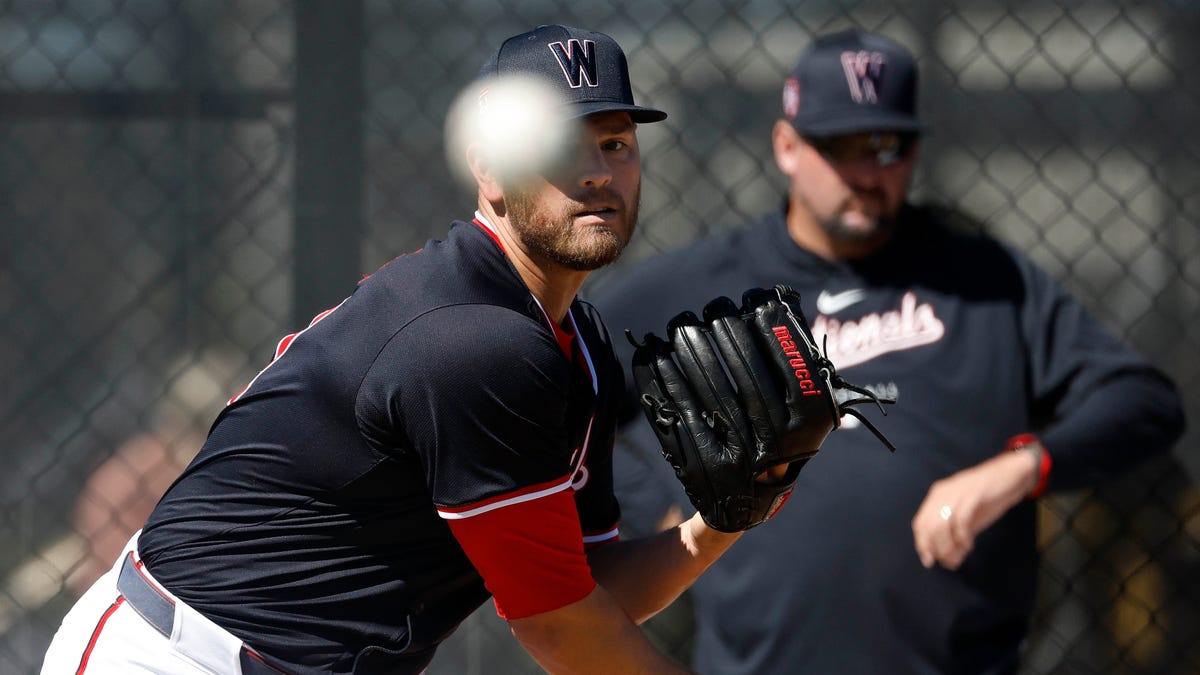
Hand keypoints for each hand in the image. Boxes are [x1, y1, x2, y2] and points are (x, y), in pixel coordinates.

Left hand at [911, 448, 1039, 569]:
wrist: (1011, 476)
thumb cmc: (988, 498)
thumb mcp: (968, 518)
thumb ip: (956, 535)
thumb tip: (949, 559)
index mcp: (937, 496)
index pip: (920, 524)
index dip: (923, 545)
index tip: (929, 561)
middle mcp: (942, 493)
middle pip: (929, 526)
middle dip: (937, 549)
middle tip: (950, 563)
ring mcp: (956, 493)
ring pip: (942, 525)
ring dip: (949, 546)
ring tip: (960, 556)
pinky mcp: (973, 495)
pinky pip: (961, 520)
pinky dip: (963, 536)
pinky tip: (969, 545)